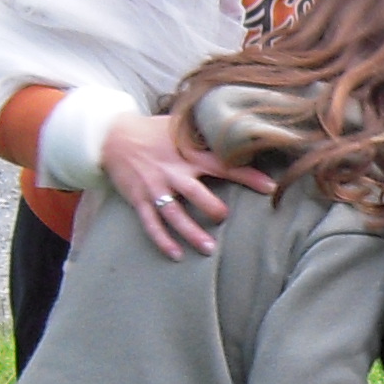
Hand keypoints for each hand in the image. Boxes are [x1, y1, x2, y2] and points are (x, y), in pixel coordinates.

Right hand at [98, 110, 273, 258]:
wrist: (113, 136)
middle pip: (196, 193)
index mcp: (188, 154)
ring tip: (209, 250)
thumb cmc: (153, 132)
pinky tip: (176, 255)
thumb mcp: (180, 128)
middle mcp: (172, 172)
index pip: (223, 165)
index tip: (270, 186)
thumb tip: (239, 135)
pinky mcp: (139, 199)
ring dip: (191, 233)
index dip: (247, 176)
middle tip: (225, 218)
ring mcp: (155, 187)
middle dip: (213, 208)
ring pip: (174, 214)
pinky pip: (151, 224)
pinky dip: (162, 240)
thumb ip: (205, 137)